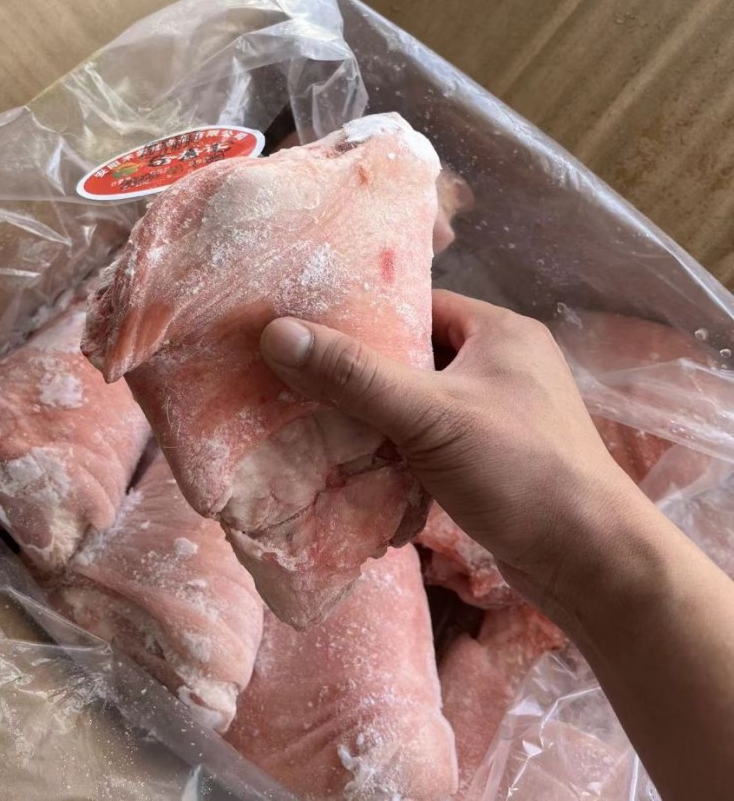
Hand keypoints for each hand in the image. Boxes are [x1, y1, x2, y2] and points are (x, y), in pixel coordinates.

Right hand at [260, 289, 639, 615]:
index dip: (363, 321)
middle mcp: (504, 364)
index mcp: (498, 331)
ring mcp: (504, 415)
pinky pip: (437, 448)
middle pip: (414, 360)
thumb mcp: (430, 415)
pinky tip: (376, 489)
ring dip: (382, 432)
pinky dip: (408, 465)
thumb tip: (276, 332)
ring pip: (422, 409)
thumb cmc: (520, 470)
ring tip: (330, 446)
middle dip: (365, 386)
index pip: (416, 307)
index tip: (309, 341)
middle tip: (306, 398)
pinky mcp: (499, 460)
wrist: (594, 563)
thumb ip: (355, 376)